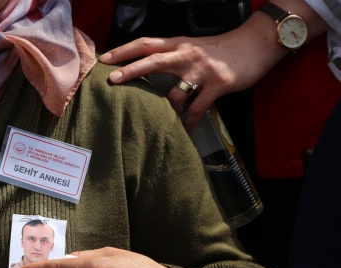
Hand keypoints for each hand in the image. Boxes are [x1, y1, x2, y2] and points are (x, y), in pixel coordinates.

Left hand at [99, 14, 285, 131]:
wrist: (256, 43)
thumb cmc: (221, 49)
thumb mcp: (193, 48)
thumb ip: (172, 58)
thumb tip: (146, 72)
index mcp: (178, 45)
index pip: (146, 44)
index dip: (124, 50)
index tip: (105, 59)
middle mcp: (187, 55)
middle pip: (153, 60)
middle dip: (131, 71)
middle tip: (111, 81)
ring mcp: (202, 70)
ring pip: (175, 93)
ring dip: (162, 111)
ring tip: (149, 123)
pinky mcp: (218, 84)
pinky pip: (198, 109)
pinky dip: (188, 122)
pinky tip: (182, 131)